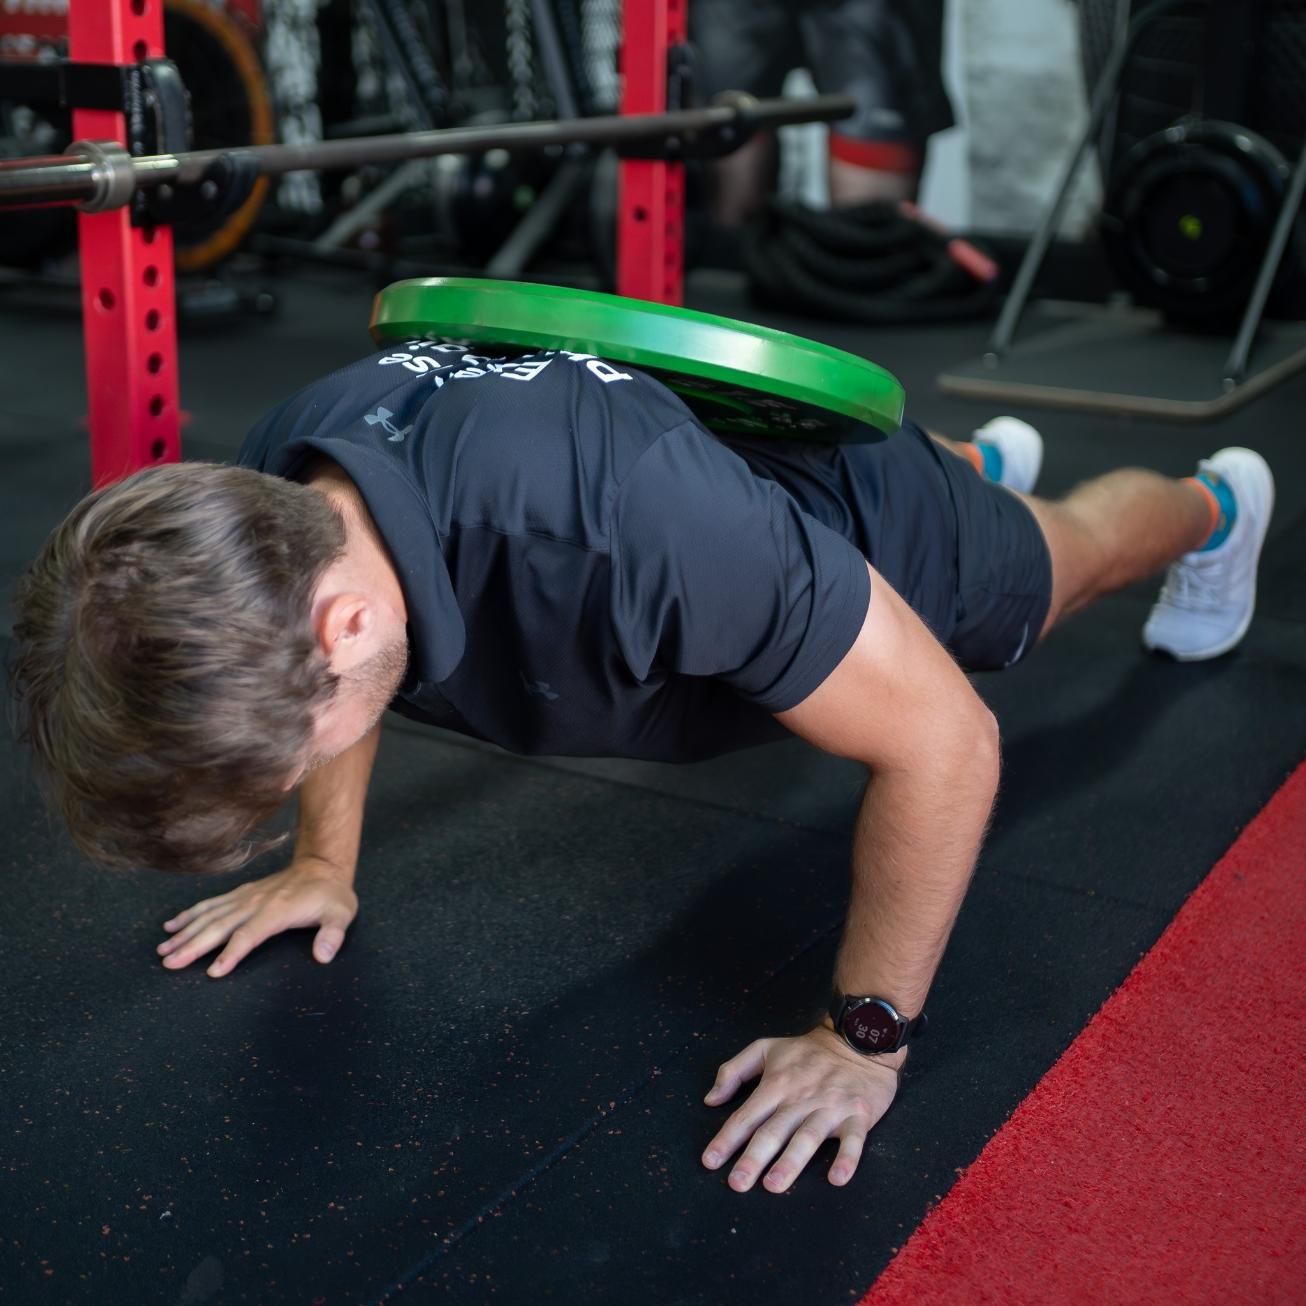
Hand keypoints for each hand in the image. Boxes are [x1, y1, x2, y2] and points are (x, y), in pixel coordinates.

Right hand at [156, 857, 358, 977]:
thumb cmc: (331, 895)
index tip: (213, 971)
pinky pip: (211, 904)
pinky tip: (172, 926)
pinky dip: (190, 914)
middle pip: (219, 926)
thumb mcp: (341, 914)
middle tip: (168, 963)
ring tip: (163, 949)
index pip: (249, 935)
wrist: (322, 866)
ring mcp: (245, 897)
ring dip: (185, 932)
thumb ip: (333, 935)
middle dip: (193, 945)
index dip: (232, 953)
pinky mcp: (240, 893)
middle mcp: (255, 903)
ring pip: (209, 915)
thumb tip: (323, 956)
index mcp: (277, 911)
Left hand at [701, 1025, 901, 1192]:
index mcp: (776, 1084)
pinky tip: (838, 1178)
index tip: (709, 1161)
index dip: (726, 1139)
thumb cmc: (807, 1050)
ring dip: (791, 1162)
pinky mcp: (858, 1114)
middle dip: (753, 1158)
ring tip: (774, 1185)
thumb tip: (711, 1100)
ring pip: (807, 1137)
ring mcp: (830, 1107)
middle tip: (737, 1184)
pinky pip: (853, 1140)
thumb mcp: (765, 1048)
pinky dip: (847, 1159)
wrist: (857, 1040)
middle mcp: (800, 1098)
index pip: (746, 1116)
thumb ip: (733, 1071)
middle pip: (773, 1131)